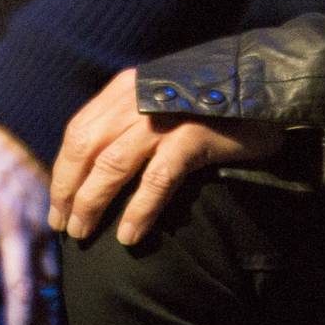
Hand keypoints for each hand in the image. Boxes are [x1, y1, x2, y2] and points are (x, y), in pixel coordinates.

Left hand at [49, 67, 283, 246]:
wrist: (266, 89)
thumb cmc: (209, 107)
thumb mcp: (160, 105)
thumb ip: (129, 127)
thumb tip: (93, 174)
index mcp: (126, 89)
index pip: (79, 131)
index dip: (63, 172)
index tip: (57, 206)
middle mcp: (139, 97)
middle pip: (87, 147)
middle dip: (69, 191)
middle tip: (67, 227)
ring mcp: (167, 116)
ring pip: (114, 164)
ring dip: (93, 203)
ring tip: (85, 234)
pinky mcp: (195, 135)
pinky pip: (158, 178)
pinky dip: (140, 209)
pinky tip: (130, 236)